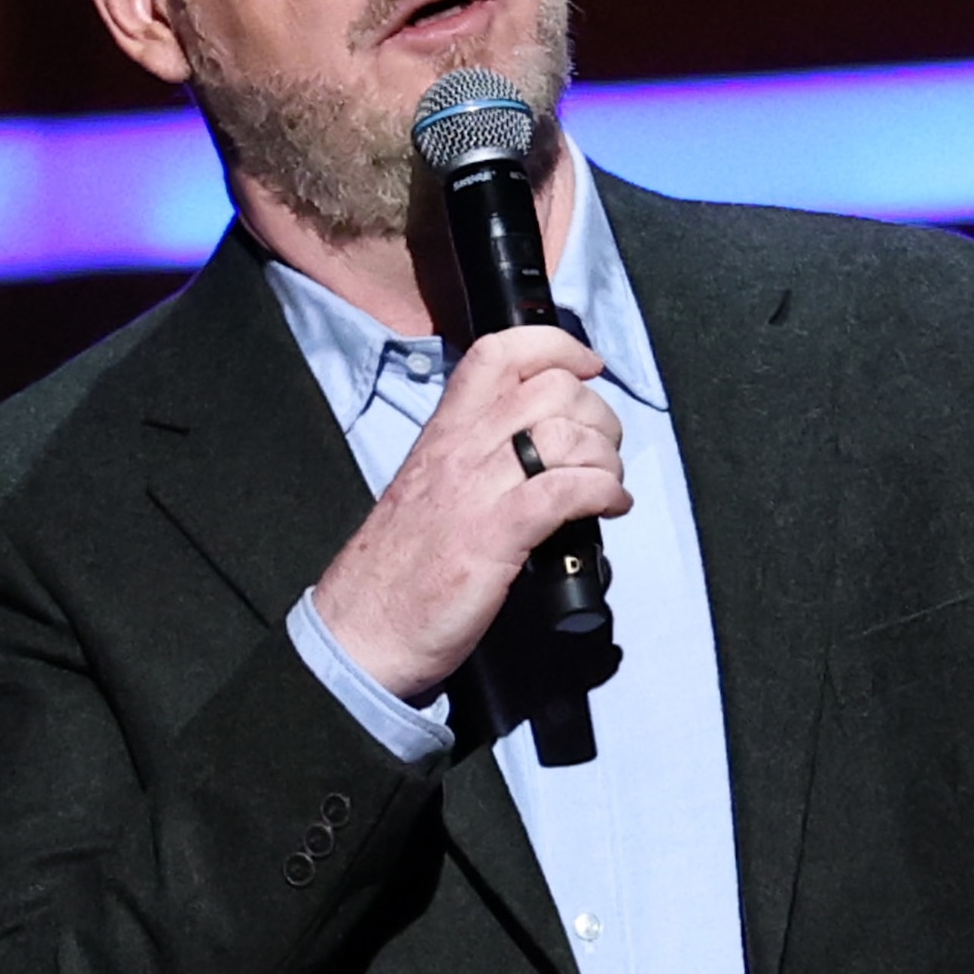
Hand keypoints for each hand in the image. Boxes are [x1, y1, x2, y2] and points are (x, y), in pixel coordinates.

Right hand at [308, 323, 634, 702]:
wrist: (362, 627)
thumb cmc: (399, 569)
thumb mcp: (430, 490)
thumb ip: (473, 462)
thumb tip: (533, 456)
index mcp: (443, 433)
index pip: (498, 353)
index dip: (555, 346)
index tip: (586, 365)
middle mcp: (461, 450)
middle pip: (550, 390)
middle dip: (597, 413)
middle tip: (603, 448)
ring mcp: (477, 491)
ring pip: (565, 435)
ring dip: (606, 456)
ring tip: (608, 484)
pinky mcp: (495, 536)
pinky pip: (565, 491)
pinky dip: (603, 492)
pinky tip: (611, 508)